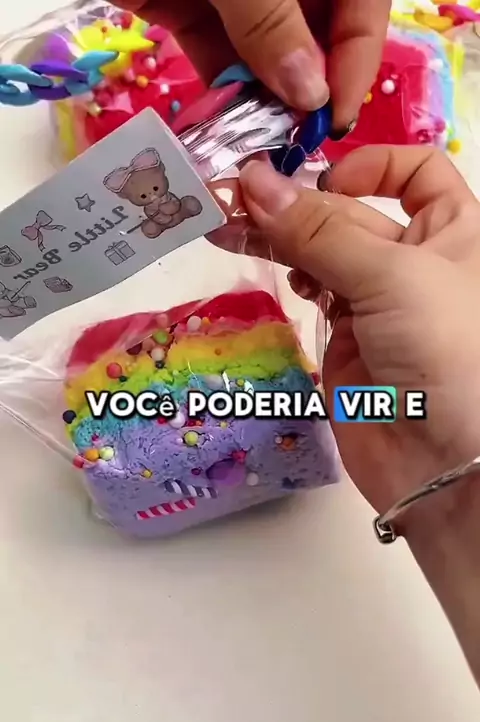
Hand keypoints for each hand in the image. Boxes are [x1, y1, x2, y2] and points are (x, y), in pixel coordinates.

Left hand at [120, 0, 390, 130]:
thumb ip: (273, 20)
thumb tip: (311, 95)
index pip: (363, 8)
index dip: (357, 62)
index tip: (335, 120)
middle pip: (319, 35)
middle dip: (310, 88)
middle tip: (295, 143)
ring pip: (268, 53)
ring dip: (267, 100)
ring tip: (260, 146)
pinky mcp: (190, 3)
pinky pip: (218, 54)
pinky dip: (223, 89)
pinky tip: (225, 126)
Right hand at [239, 147, 479, 684]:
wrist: (442, 463)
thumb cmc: (445, 349)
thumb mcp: (391, 274)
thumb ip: (318, 230)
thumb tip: (252, 182)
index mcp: (454, 230)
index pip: (416, 172)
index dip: (371, 166)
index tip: (323, 179)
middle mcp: (418, 261)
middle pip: (352, 213)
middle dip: (298, 203)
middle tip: (232, 198)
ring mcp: (379, 304)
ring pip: (324, 253)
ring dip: (282, 237)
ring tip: (231, 228)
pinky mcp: (346, 342)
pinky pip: (315, 296)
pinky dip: (292, 277)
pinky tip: (274, 269)